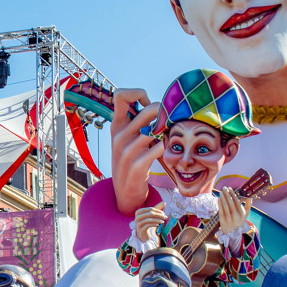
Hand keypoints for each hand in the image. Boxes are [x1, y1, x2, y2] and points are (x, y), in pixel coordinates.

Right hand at [111, 89, 163, 213]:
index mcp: (117, 125)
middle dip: (165, 112)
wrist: (124, 192)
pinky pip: (158, 148)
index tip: (147, 105)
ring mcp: (127, 151)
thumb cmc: (132, 160)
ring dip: (167, 131)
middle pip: (149, 109)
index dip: (138, 94)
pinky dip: (166, 146)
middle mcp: (119, 135)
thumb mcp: (127, 138)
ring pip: (156, 129)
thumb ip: (136, 122)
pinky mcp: (137, 165)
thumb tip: (157, 105)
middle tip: (169, 121)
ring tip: (170, 136)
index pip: (120, 95)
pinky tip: (167, 150)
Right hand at [133, 206, 166, 243]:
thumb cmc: (147, 222)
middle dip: (159, 215)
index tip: (164, 214)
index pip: (150, 209)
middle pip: (149, 214)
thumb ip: (157, 208)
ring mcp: (138, 223)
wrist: (142, 233)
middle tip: (165, 217)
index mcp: (138, 212)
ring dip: (157, 220)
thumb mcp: (151, 214)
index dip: (158, 211)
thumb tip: (164, 202)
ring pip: (149, 220)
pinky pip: (148, 225)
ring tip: (163, 221)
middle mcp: (137, 217)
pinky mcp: (140, 229)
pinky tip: (158, 225)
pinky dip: (154, 224)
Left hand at [217, 187, 249, 235]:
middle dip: (227, 194)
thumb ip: (248, 206)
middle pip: (230, 203)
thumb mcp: (246, 215)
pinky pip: (221, 210)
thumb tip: (250, 197)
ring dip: (222, 197)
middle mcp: (235, 216)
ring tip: (221, 191)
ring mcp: (228, 218)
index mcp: (242, 214)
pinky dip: (219, 203)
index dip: (233, 194)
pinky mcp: (222, 220)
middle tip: (224, 187)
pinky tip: (219, 198)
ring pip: (225, 205)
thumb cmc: (239, 220)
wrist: (232, 232)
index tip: (230, 188)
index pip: (237, 202)